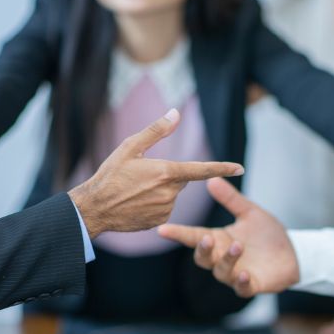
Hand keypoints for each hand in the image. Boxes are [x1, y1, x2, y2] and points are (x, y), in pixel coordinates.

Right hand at [69, 109, 243, 237]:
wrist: (94, 208)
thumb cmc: (110, 175)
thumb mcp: (129, 147)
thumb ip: (156, 130)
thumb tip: (175, 113)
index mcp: (166, 172)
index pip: (201, 170)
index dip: (222, 168)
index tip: (240, 168)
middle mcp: (170, 193)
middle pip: (181, 180)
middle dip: (168, 175)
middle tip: (142, 176)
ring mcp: (166, 209)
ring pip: (172, 194)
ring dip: (160, 190)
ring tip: (135, 191)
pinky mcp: (160, 221)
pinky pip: (165, 208)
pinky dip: (155, 204)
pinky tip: (136, 203)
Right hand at [158, 177, 298, 296]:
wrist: (293, 252)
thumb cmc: (267, 234)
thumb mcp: (250, 212)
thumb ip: (231, 199)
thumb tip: (211, 179)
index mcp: (219, 239)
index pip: (193, 236)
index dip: (178, 233)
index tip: (163, 229)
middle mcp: (222, 257)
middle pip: (202, 257)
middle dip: (202, 249)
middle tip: (207, 238)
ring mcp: (234, 273)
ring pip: (221, 271)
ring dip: (227, 260)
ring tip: (238, 246)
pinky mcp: (251, 284)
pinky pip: (241, 288)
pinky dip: (240, 282)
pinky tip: (243, 273)